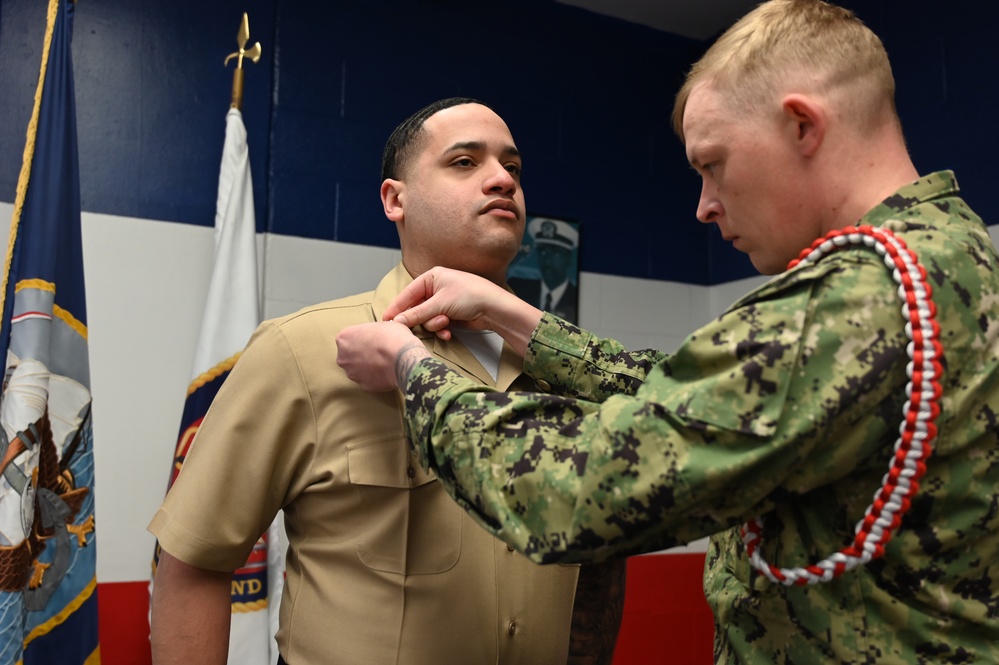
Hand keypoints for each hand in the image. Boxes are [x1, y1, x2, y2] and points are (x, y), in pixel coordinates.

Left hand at [335, 321, 429, 391]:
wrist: (403, 358)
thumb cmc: (393, 337)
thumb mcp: (382, 324)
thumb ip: (373, 331)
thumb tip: (379, 334)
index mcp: (344, 338)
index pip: (348, 338)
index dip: (362, 338)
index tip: (372, 339)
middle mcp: (343, 357)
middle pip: (349, 355)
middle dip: (361, 354)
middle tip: (377, 351)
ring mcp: (352, 373)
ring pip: (357, 370)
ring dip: (367, 367)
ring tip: (383, 362)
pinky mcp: (363, 386)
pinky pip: (368, 380)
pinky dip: (376, 378)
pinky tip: (386, 372)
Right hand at [385, 267, 542, 355]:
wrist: (495, 309)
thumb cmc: (470, 297)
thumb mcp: (440, 304)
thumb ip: (417, 314)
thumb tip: (396, 322)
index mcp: (432, 277)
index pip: (407, 293)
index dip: (397, 307)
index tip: (386, 320)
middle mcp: (436, 288)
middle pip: (416, 308)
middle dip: (422, 319)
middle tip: (417, 327)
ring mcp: (443, 303)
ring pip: (426, 319)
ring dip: (435, 325)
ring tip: (446, 323)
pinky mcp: (450, 315)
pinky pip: (437, 325)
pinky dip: (442, 330)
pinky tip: (450, 332)